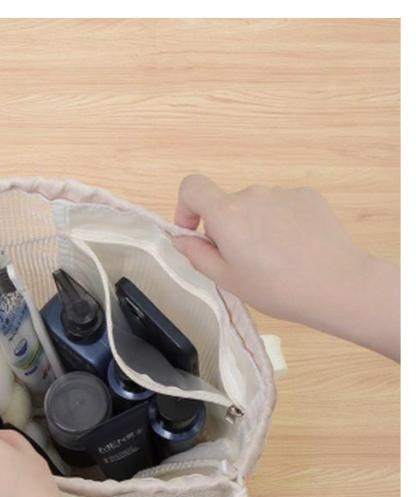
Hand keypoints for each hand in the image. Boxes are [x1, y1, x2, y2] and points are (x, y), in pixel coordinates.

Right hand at [173, 174, 398, 360]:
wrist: (337, 284)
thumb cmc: (277, 288)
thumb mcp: (228, 280)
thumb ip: (198, 255)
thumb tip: (181, 238)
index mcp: (227, 214)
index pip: (192, 187)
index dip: (185, 208)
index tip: (194, 232)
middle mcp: (252, 194)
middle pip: (226, 205)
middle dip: (226, 229)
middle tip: (243, 263)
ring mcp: (282, 193)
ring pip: (255, 207)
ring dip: (254, 227)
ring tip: (274, 260)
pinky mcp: (307, 196)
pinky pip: (281, 207)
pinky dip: (280, 223)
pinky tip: (295, 249)